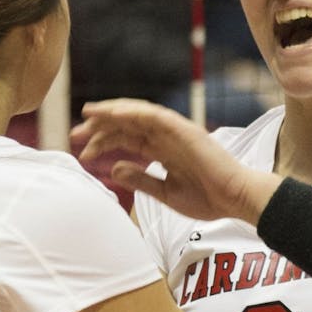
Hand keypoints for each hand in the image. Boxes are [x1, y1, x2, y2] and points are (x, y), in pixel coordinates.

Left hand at [70, 99, 281, 222]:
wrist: (236, 200)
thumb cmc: (208, 199)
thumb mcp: (165, 193)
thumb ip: (140, 179)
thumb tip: (114, 168)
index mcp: (164, 151)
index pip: (128, 140)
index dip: (104, 142)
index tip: (83, 151)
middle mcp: (167, 137)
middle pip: (127, 126)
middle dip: (101, 128)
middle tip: (75, 135)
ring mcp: (176, 131)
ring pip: (137, 115)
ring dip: (112, 113)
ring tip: (89, 115)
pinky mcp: (184, 129)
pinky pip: (154, 115)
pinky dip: (133, 112)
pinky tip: (113, 113)